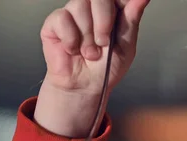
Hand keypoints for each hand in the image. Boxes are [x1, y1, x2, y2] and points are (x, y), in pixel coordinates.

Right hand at [35, 0, 149, 137]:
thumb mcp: (126, 45)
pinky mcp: (54, 22)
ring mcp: (72, 12)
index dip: (119, 2)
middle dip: (103, 20)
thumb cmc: (106, 67)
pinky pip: (63, 18)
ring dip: (87, 36)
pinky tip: (73, 49)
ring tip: (89, 52)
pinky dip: (71, 38)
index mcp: (112, 10)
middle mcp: (92, 7)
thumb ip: (132, 19)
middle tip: (103, 43)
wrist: (86, 87)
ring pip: (80, 6)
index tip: (119, 21)